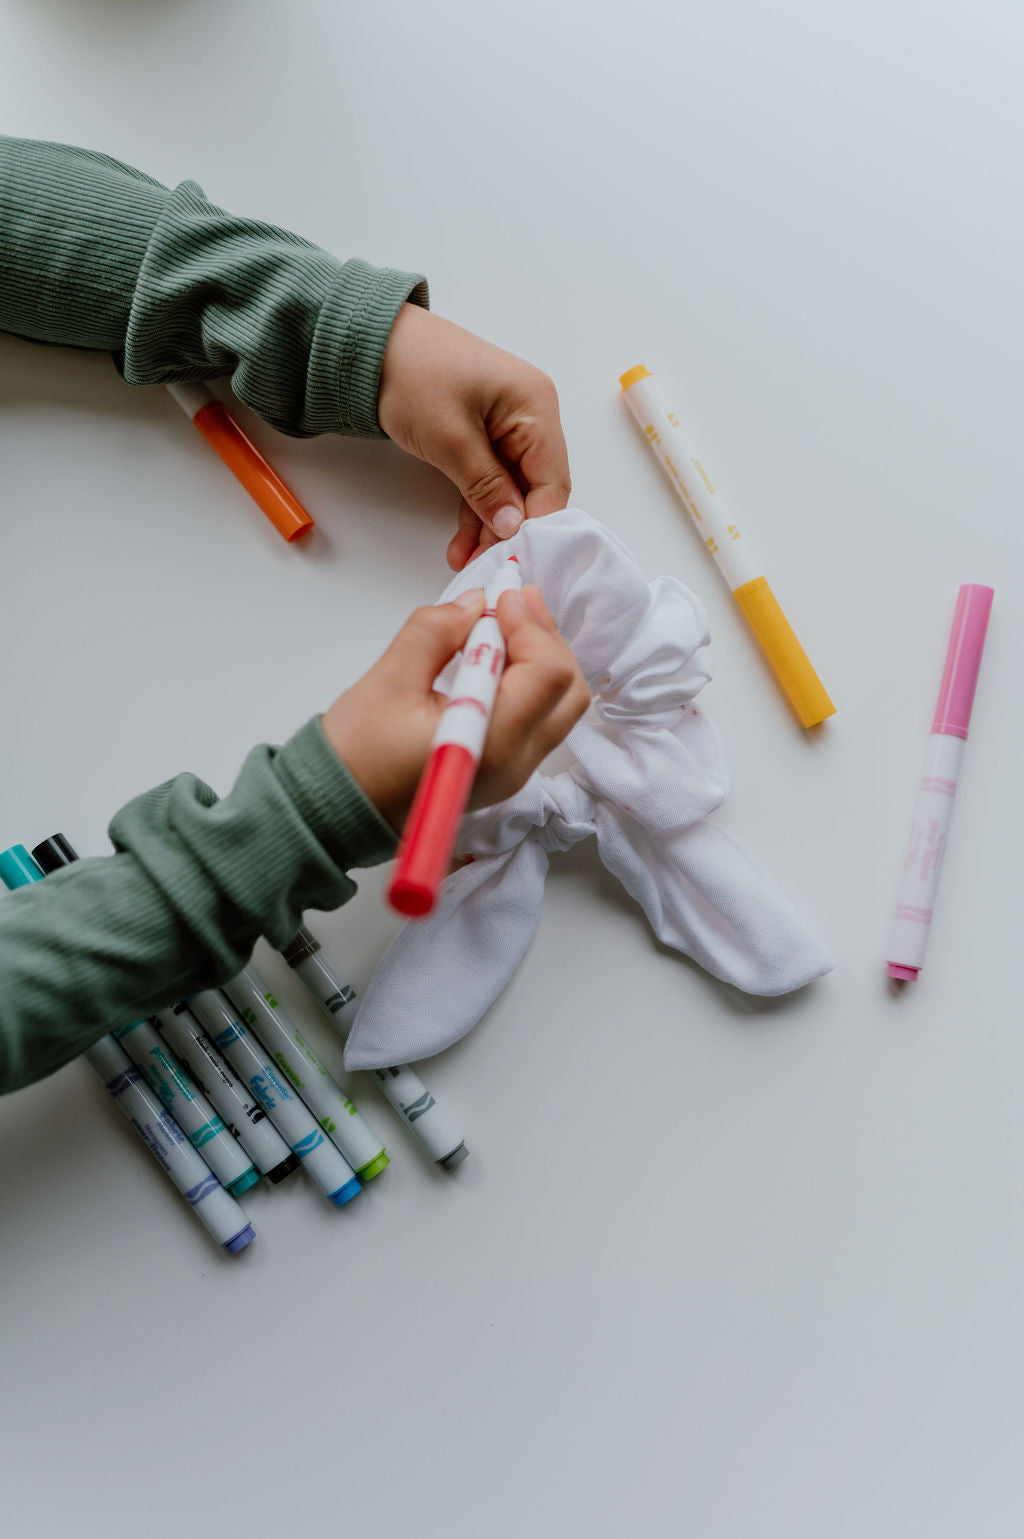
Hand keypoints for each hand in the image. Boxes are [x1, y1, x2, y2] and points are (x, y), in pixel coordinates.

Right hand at [322, 585, 589, 829]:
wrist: (338, 805)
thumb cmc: (356, 754)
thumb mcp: (390, 678)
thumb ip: (436, 631)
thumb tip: (476, 603)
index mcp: (492, 743)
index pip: (547, 674)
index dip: (530, 626)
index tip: (502, 597)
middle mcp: (515, 764)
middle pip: (568, 691)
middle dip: (546, 639)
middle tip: (514, 603)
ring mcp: (514, 771)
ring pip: (560, 706)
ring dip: (541, 658)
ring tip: (506, 624)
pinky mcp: (504, 770)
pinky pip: (538, 719)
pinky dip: (529, 681)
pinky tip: (497, 657)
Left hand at [378, 305, 571, 570]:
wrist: (371, 345)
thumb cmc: (413, 375)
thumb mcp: (451, 438)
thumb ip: (486, 486)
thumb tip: (512, 527)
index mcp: (536, 407)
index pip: (552, 480)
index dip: (537, 523)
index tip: (518, 559)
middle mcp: (531, 417)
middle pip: (535, 488)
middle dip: (511, 530)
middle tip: (488, 567)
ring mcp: (508, 428)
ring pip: (510, 490)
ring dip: (490, 526)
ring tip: (467, 562)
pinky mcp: (485, 437)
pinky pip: (489, 481)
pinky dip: (476, 509)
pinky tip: (462, 542)